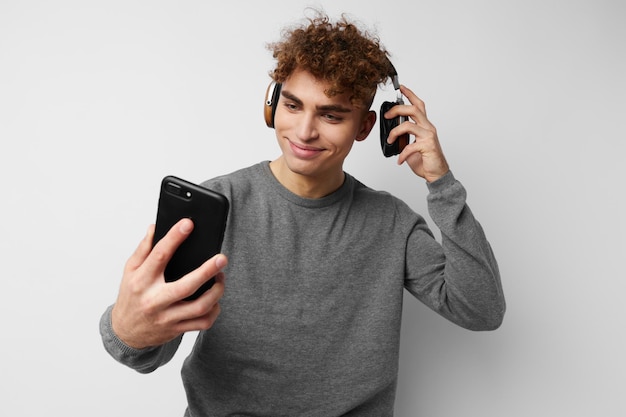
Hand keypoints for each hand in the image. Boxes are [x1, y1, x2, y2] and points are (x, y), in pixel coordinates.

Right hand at [111, 218, 226, 348]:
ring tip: (220, 278)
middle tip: (221, 259)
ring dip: (216, 291)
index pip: (159, 256)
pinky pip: (202, 323)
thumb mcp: (130, 271)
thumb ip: (143, 249)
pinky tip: (215, 300)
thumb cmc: (130, 297)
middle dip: (207, 271)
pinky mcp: (176, 329)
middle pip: (186, 286)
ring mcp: (167, 317)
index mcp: (142, 281)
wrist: (125, 332)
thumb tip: (155, 228)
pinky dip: (214, 311)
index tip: (188, 225)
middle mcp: (154, 300)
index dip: (174, 238)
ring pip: (199, 307)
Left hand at [384, 85, 449, 181]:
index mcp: (425, 125)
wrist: (436, 173)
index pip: (418, 105)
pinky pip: (410, 146)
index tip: (401, 88)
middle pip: (413, 109)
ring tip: (390, 141)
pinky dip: (402, 154)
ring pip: (408, 125)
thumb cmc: (426, 160)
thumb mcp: (412, 145)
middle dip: (397, 109)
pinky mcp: (427, 146)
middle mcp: (428, 128)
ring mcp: (429, 136)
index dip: (410, 95)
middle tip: (387, 115)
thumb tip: (393, 134)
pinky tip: (399, 160)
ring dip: (395, 132)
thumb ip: (405, 137)